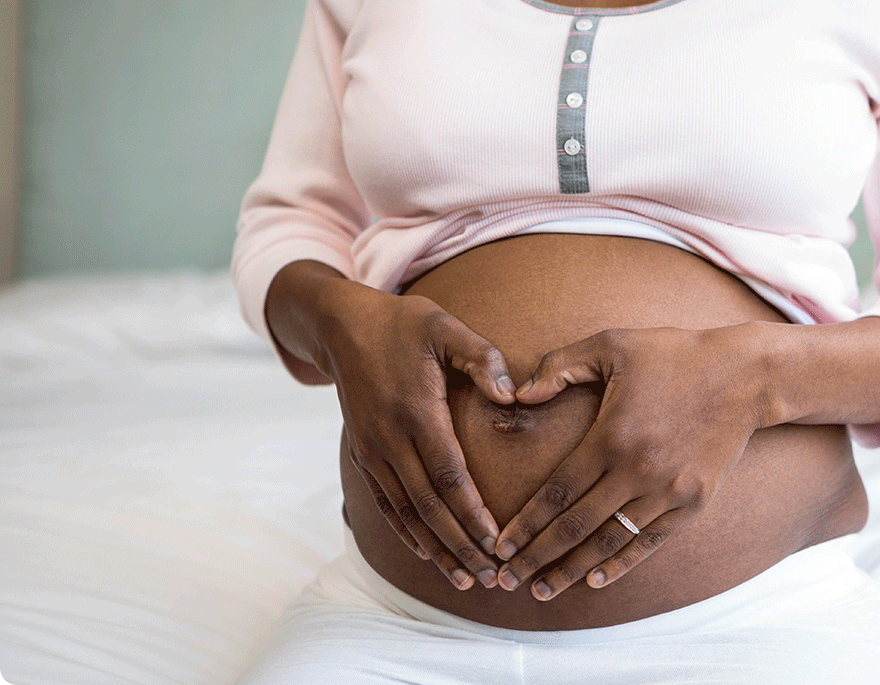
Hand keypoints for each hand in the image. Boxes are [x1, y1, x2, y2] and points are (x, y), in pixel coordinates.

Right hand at [317, 280, 515, 589]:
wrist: (342, 326)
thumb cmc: (402, 324)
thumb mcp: (444, 326)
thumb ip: (481, 357)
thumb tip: (512, 394)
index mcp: (417, 412)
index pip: (448, 476)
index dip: (472, 514)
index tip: (497, 543)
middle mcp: (391, 439)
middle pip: (429, 506)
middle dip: (460, 545)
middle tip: (491, 576)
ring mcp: (374, 451)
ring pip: (407, 513)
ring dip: (436, 549)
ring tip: (465, 579)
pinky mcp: (365, 455)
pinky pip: (386, 504)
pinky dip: (407, 533)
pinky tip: (427, 555)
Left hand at [490, 325, 770, 599]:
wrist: (745, 375)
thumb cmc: (674, 354)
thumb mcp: (612, 344)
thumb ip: (560, 366)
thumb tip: (518, 393)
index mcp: (611, 436)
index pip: (557, 492)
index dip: (525, 524)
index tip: (500, 546)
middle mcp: (637, 471)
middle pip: (576, 526)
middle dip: (536, 557)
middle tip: (506, 580)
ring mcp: (668, 491)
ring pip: (610, 542)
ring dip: (573, 570)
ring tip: (543, 590)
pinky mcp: (693, 501)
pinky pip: (649, 542)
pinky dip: (621, 565)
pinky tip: (595, 580)